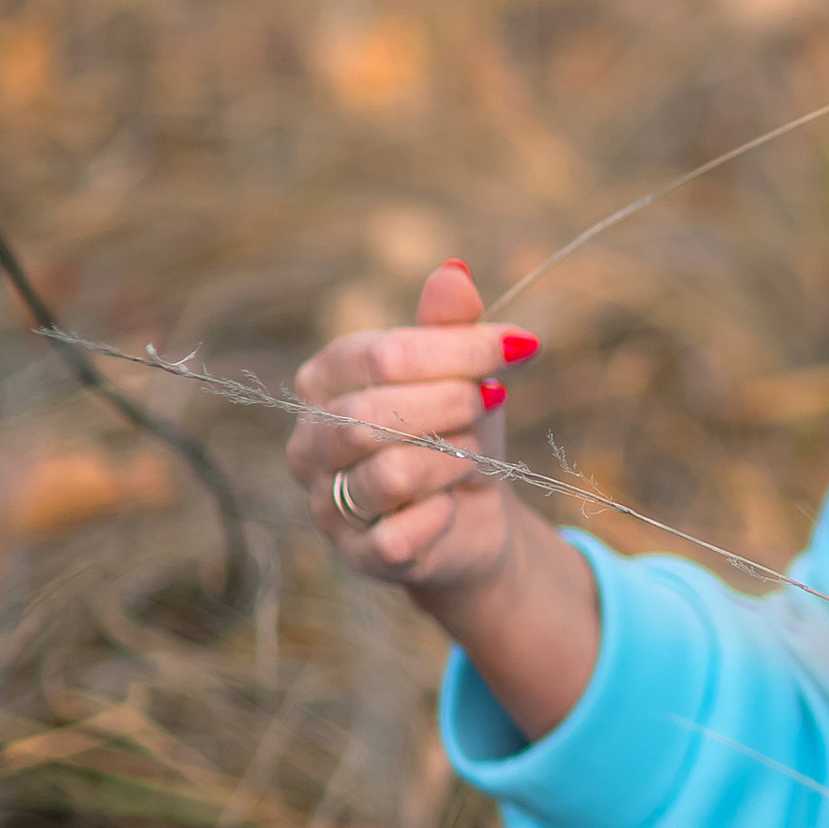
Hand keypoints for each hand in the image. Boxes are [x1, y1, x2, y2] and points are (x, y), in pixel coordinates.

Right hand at [290, 258, 521, 595]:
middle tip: (491, 402)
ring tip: (470, 454)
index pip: (379, 356)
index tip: (519, 347)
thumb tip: (454, 272)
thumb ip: (450, 328)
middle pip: (373, 414)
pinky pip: (400, 534)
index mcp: (323, 381)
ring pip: (390, 474)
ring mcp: (326, 503)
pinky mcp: (357, 555)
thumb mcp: (461, 374)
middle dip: (451, 405)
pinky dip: (442, 515)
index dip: (456, 350)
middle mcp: (309, 442)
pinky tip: (450, 506)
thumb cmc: (455, 431)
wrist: (470, 518)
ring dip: (451, 460)